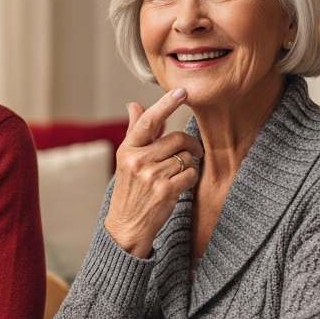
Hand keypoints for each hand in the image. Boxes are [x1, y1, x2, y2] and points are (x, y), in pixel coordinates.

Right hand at [105, 88, 202, 257]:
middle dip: (190, 144)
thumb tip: (134, 105)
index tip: (182, 91)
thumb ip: (135, 132)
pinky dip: (190, 178)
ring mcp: (151, 176)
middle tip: (193, 152)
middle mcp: (137, 160)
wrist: (126, 227)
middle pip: (177, 138)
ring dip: (190, 164)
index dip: (166, 104)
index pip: (148, 121)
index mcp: (127, 150)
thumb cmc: (129, 191)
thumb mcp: (126, 161)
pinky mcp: (165, 190)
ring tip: (180, 173)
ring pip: (186, 157)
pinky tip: (180, 185)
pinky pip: (190, 174)